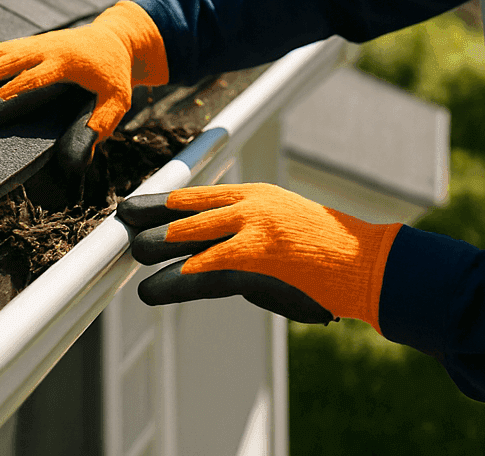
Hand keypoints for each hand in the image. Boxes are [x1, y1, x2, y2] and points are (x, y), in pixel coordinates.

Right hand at [0, 0, 168, 173]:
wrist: (113, 38)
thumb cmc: (114, 75)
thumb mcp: (117, 101)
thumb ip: (98, 125)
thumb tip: (78, 161)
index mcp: (69, 63)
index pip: (38, 77)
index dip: (15, 89)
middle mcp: (46, 49)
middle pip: (8, 64)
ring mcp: (32, 44)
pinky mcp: (24, 44)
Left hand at [117, 183, 402, 329]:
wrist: (363, 262)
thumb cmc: (325, 251)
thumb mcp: (283, 226)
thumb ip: (246, 232)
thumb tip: (207, 252)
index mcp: (255, 195)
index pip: (196, 194)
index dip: (161, 203)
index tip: (135, 208)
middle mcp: (248, 205)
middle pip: (182, 210)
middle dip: (147, 220)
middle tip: (121, 228)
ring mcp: (249, 231)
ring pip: (184, 236)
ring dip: (152, 246)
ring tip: (130, 253)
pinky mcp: (251, 261)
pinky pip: (201, 271)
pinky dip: (172, 282)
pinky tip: (152, 290)